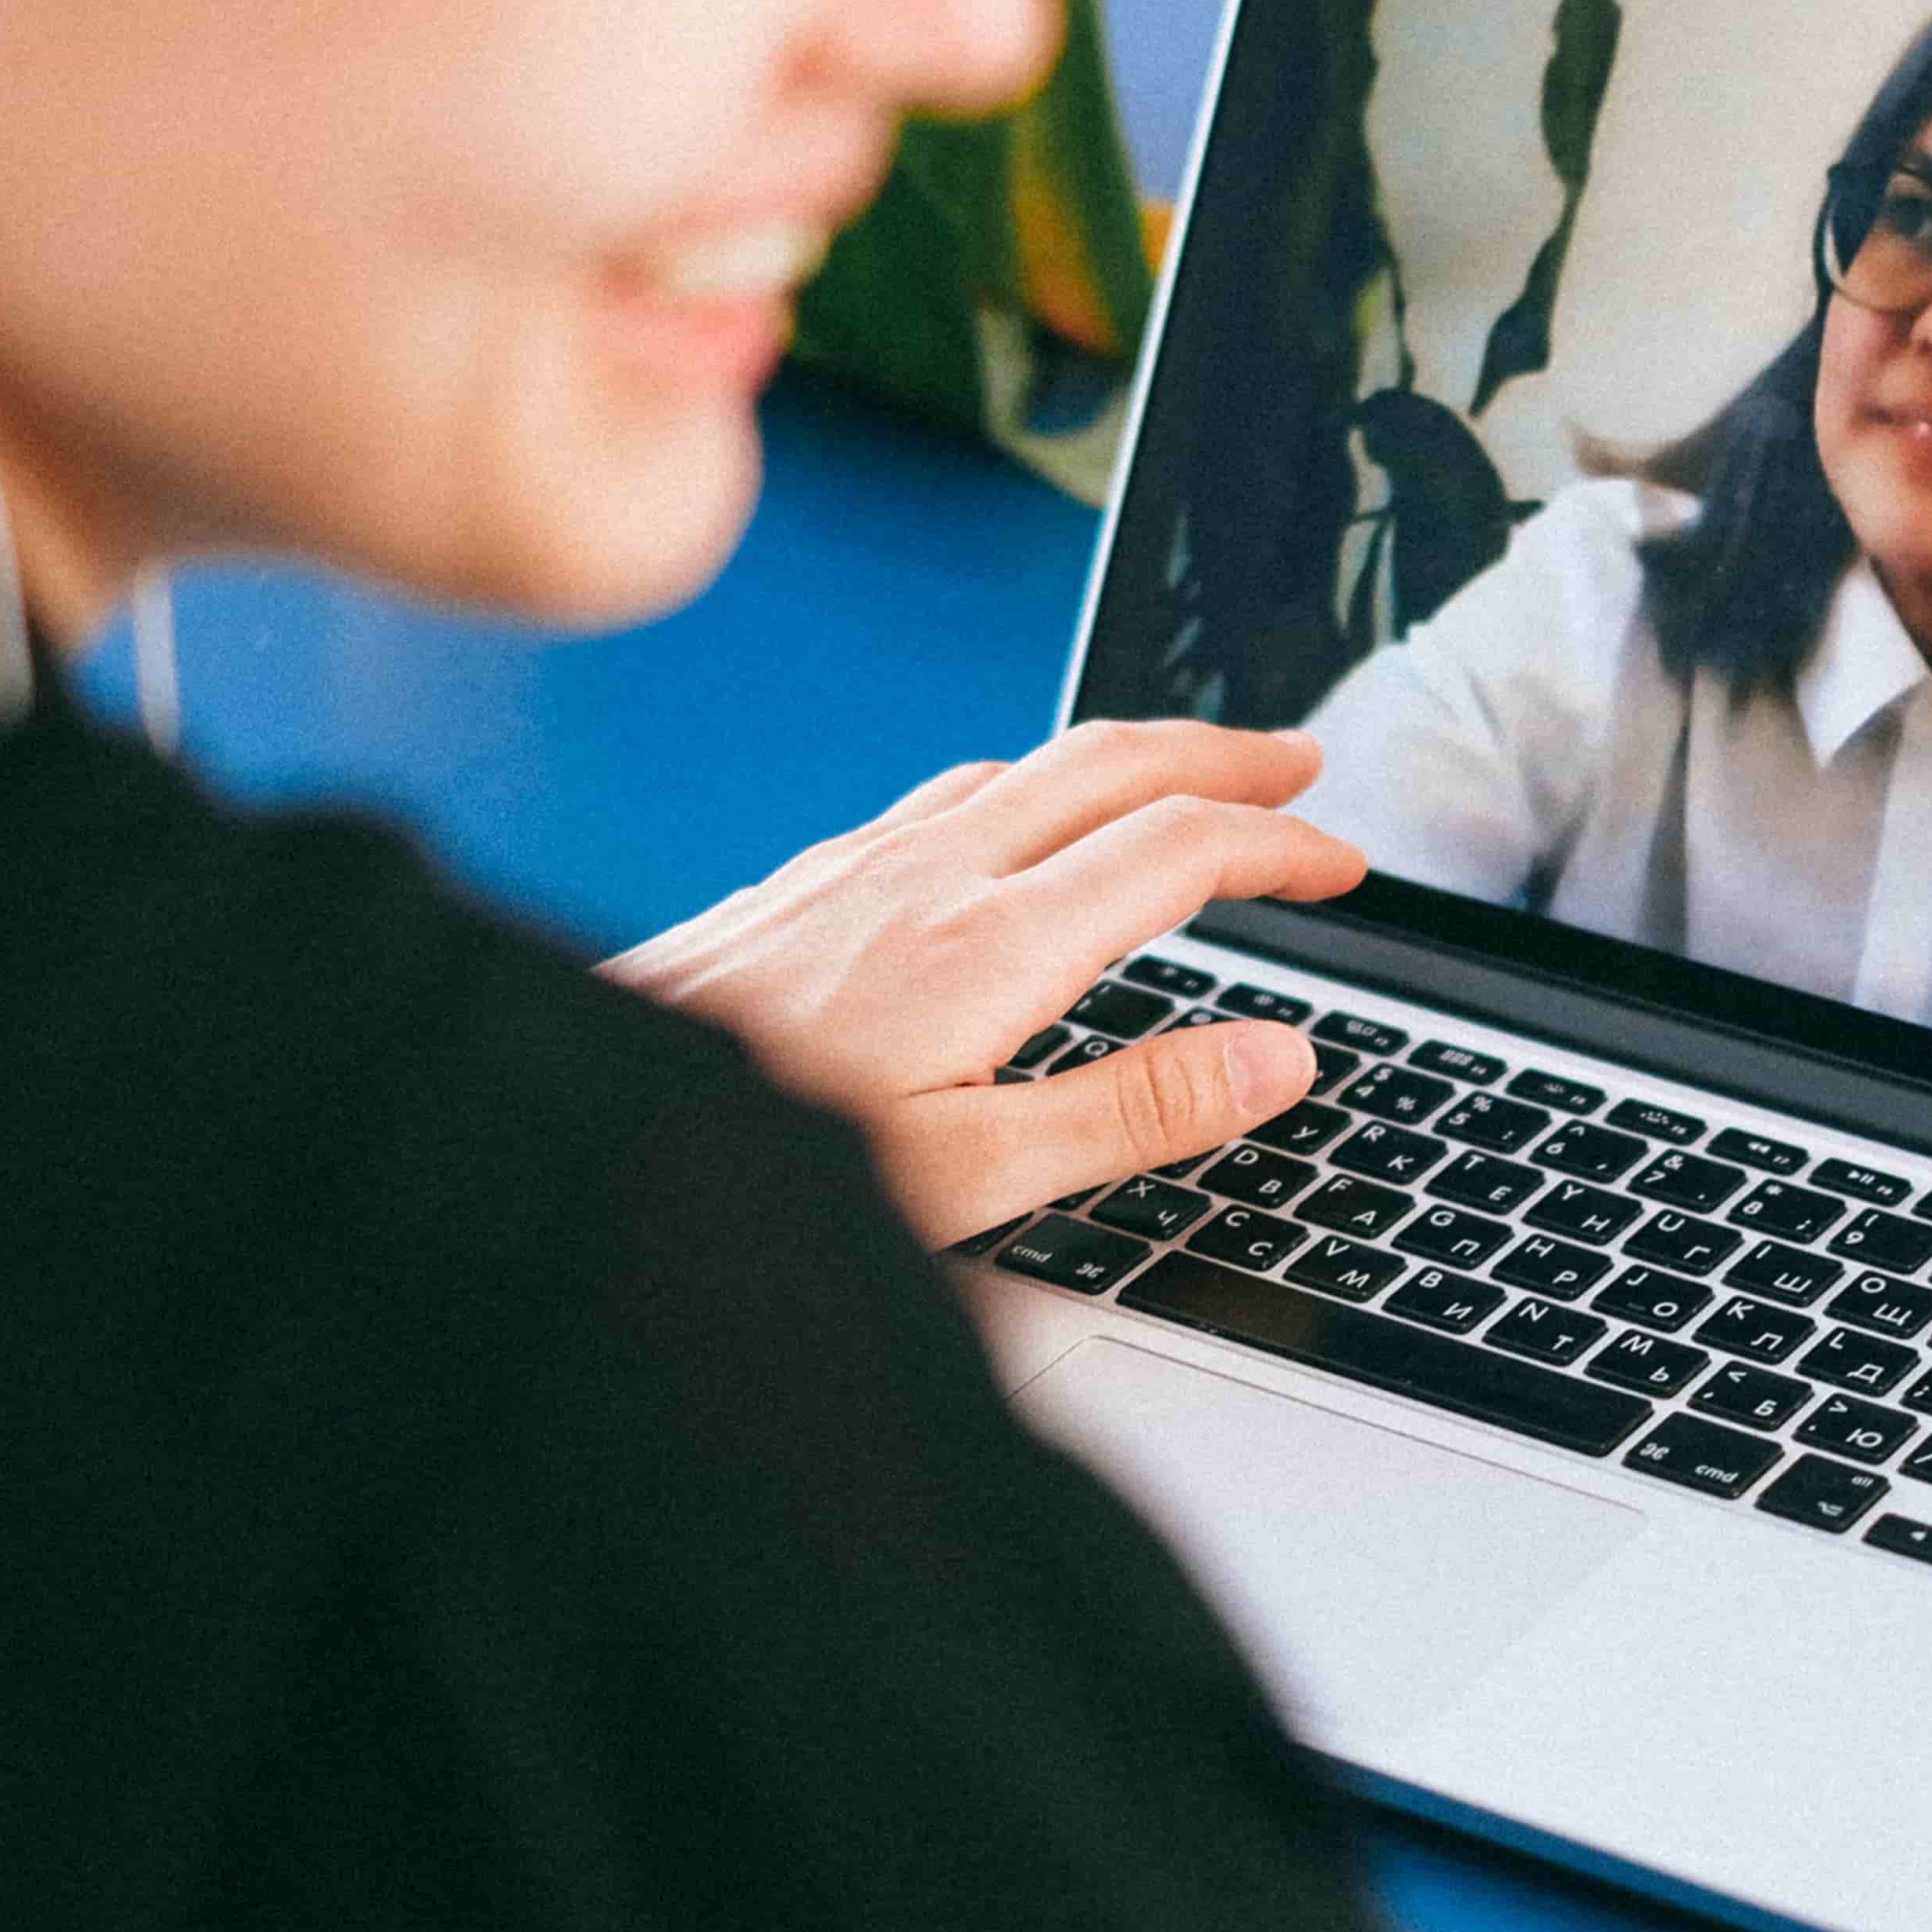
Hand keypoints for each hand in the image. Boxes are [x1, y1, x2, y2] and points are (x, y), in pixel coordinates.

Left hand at [603, 721, 1364, 1248]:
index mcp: (991, 946)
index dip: (1279, 847)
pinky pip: (954, 788)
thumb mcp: (972, 1174)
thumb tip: (1278, 1056)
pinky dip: (1039, 779)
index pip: (1177, 852)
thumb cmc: (766, 1159)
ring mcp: (863, 862)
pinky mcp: (811, 876)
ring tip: (1194, 778)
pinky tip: (1023, 813)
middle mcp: (930, 874)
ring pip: (1032, 763)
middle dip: (1225, 756)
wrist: (586, 1111)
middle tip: (1303, 769)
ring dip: (1136, 758)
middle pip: (1113, 764)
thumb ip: (1134, 1111)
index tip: (1345, 865)